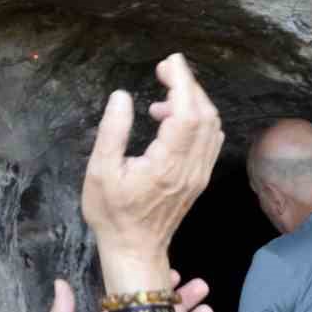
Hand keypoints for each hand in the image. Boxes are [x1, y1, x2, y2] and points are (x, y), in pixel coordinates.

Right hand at [82, 54, 222, 262]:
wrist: (135, 249)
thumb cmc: (112, 214)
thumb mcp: (100, 172)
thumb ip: (113, 131)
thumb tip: (121, 96)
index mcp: (167, 165)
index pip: (186, 113)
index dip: (182, 82)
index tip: (169, 62)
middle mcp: (190, 168)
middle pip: (204, 115)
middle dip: (189, 85)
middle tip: (165, 70)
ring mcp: (199, 174)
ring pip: (211, 127)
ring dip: (194, 102)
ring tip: (162, 99)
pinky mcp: (199, 178)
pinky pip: (209, 140)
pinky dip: (198, 120)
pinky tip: (172, 120)